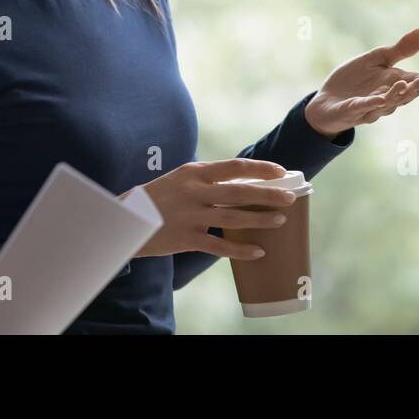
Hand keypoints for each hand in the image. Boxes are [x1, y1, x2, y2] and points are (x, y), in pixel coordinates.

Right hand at [126, 159, 297, 259]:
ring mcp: (190, 216)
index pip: (234, 167)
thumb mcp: (181, 179)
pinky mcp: (186, 239)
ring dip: (260, 220)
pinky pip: (219, 246)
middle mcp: (194, 192)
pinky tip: (257, 251)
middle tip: (290, 198)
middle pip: (239, 192)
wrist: (127, 219)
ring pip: (233, 218)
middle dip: (268, 195)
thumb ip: (208, 180)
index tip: (281, 171)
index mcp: (194, 173)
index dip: (260, 169)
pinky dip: (240, 250)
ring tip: (280, 221)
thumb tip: (243, 182)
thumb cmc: (159, 197)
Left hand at [303, 27, 418, 137]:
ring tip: (404, 84)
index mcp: (394, 83)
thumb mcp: (377, 59)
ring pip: (385, 104)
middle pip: (403, 96)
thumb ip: (400, 49)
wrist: (327, 100)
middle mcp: (386, 98)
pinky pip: (361, 108)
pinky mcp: (351, 110)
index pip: (414, 83)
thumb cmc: (355, 79)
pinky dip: (369, 104)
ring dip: (395, 96)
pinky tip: (377, 100)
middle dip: (414, 89)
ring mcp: (370, 107)